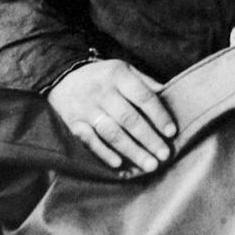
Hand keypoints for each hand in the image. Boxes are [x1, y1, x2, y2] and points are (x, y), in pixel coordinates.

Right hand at [48, 58, 175, 171]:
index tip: (172, 132)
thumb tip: (171, 97)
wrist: (62, 76)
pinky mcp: (74, 123)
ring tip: (150, 165)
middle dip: (149, 139)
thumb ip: (145, 83)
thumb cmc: (103, 76)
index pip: (143, 97)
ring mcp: (86, 109)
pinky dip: (104, 153)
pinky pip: (90, 141)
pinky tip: (119, 165)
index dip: (159, 115)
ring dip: (132, 151)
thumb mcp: (125, 70)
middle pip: (129, 118)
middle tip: (164, 155)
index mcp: (119, 75)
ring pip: (112, 133)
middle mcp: (102, 92)